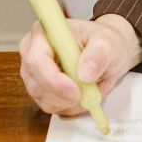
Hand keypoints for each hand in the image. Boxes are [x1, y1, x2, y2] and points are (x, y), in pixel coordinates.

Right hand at [18, 12, 141, 115]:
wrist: (109, 52)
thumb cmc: (104, 41)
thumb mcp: (108, 42)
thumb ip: (98, 54)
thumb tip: (85, 73)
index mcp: (43, 34)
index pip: (36, 61)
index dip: (53, 80)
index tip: (75, 91)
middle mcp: (33, 54)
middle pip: (37, 86)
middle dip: (66, 96)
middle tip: (92, 91)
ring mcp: (36, 75)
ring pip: (45, 101)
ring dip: (73, 101)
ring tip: (94, 86)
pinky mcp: (43, 91)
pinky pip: (54, 108)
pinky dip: (74, 106)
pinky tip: (87, 92)